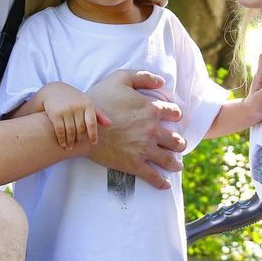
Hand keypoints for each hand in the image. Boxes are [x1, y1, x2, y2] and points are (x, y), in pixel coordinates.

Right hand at [40, 82, 108, 149]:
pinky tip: (63, 144)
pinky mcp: (55, 114)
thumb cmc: (74, 99)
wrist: (54, 90)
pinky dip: (62, 139)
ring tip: (70, 147)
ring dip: (70, 141)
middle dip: (79, 138)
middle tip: (78, 143)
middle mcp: (77, 106)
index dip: (93, 134)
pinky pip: (60, 130)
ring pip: (70, 131)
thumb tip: (110, 125)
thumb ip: (98, 115)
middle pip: (80, 128)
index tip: (93, 143)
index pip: (92, 123)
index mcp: (87, 104)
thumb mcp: (87, 103)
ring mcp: (66, 110)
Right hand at [86, 70, 186, 190]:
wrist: (82, 127)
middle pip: (176, 139)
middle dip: (179, 143)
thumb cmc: (99, 100)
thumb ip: (142, 77)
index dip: (175, 116)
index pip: (174, 113)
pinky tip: (165, 184)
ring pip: (169, 159)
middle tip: (178, 145)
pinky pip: (153, 176)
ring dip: (175, 163)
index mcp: (151, 109)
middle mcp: (152, 130)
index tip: (174, 119)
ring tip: (176, 165)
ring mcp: (144, 149)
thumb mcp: (119, 78)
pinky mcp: (134, 164)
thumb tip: (162, 82)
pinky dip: (161, 182)